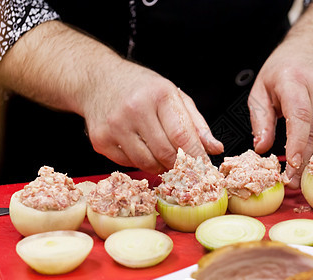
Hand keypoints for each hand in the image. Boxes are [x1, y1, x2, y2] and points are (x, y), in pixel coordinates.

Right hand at [82, 62, 222, 173]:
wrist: (98, 79)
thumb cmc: (140, 87)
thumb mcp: (173, 95)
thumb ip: (196, 123)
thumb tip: (215, 148)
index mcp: (159, 95)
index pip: (182, 136)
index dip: (196, 156)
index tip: (204, 167)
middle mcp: (135, 109)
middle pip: (166, 153)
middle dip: (179, 164)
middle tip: (183, 164)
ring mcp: (115, 126)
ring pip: (147, 163)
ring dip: (160, 166)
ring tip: (162, 154)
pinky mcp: (100, 140)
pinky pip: (128, 164)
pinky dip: (140, 162)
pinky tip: (140, 147)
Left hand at [248, 0, 312, 188]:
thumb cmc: (284, 70)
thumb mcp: (261, 89)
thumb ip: (260, 119)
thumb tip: (261, 148)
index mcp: (294, 80)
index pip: (300, 116)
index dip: (297, 145)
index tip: (291, 167)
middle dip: (304, 160)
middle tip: (292, 182)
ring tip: (301, 170)